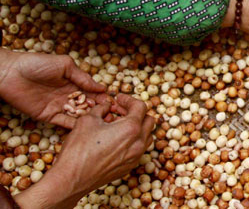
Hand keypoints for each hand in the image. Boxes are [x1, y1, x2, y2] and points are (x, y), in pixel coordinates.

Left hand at [0, 50, 105, 128]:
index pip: (92, 92)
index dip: (103, 97)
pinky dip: (74, 124)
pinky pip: (63, 122)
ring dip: (89, 118)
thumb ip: (82, 77)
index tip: (115, 102)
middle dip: (100, 109)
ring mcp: (58, 106)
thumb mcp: (65, 65)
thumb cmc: (36, 64)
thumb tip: (102, 87)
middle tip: (113, 115)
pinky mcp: (48, 115)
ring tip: (102, 122)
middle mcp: (68, 95)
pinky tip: (85, 126)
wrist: (10, 73)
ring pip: (78, 114)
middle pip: (87, 105)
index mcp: (73, 82)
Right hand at [14, 95, 153, 208]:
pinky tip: (116, 140)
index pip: (140, 106)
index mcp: (131, 128)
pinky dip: (132, 141)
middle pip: (148, 120)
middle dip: (136, 112)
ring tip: (119, 125)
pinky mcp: (129, 167)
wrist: (71, 179)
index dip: (129, 99)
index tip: (118, 99)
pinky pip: (138, 149)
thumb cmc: (78, 149)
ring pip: (146, 136)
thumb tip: (107, 106)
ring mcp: (135, 157)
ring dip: (137, 127)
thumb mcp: (87, 120)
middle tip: (119, 110)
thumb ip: (101, 108)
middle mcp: (138, 143)